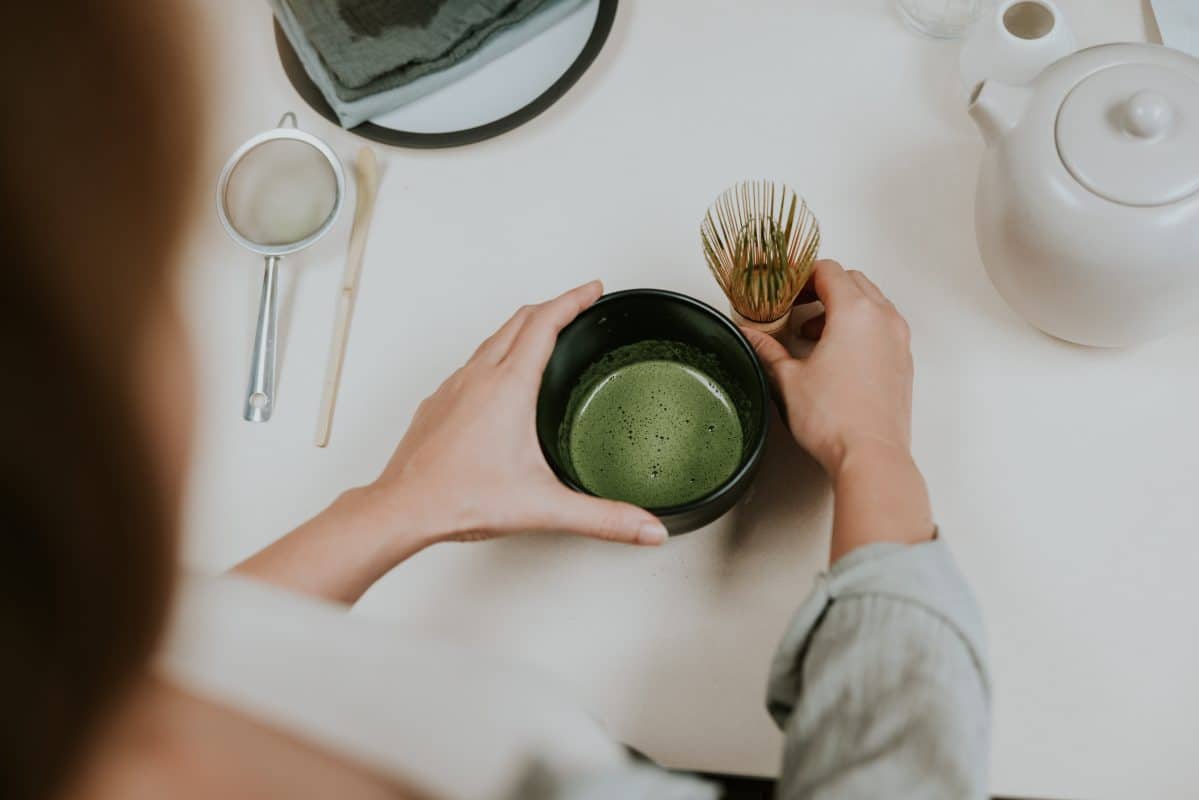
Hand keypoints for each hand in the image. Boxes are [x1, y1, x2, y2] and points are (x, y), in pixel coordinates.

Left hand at [362, 280, 668, 547]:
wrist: (401, 509)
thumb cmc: (458, 498)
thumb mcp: (544, 507)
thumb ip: (603, 518)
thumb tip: (649, 529)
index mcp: (507, 387)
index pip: (544, 322)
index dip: (573, 299)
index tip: (593, 289)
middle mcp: (478, 378)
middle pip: (518, 320)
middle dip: (553, 305)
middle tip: (578, 303)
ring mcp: (453, 387)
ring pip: (492, 339)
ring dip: (522, 327)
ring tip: (545, 333)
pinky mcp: (438, 403)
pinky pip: (472, 363)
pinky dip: (496, 354)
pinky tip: (502, 380)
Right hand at [741, 260, 931, 561]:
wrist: (871, 454)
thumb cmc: (835, 418)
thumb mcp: (789, 379)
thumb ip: (768, 350)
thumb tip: (749, 335)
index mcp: (855, 312)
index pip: (829, 271)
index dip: (802, 275)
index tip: (785, 289)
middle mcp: (883, 319)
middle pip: (853, 281)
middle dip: (822, 288)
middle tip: (795, 307)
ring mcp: (898, 340)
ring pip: (872, 303)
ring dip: (843, 307)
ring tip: (814, 332)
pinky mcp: (903, 361)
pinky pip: (883, 327)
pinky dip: (861, 327)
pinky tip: (838, 353)